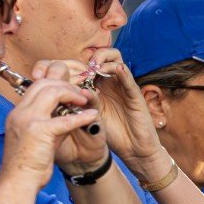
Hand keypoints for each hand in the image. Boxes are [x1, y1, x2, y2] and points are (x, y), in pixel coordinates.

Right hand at [2, 63, 103, 184]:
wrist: (17, 183)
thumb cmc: (27, 166)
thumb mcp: (38, 139)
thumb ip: (51, 124)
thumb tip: (70, 113)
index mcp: (17, 114)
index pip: (36, 87)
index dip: (56, 84)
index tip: (71, 92)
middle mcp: (20, 113)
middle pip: (44, 83)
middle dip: (65, 84)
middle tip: (81, 94)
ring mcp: (27, 119)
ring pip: (52, 91)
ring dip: (72, 94)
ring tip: (85, 101)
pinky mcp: (38, 131)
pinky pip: (65, 118)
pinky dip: (82, 116)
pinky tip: (92, 116)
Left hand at [81, 48, 171, 178]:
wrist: (132, 148)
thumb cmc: (112, 133)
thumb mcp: (91, 116)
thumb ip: (83, 102)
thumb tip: (69, 89)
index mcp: (99, 85)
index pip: (88, 64)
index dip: (76, 64)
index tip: (68, 73)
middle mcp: (111, 82)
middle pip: (103, 55)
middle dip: (91, 58)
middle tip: (82, 70)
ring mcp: (124, 86)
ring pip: (116, 60)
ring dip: (104, 60)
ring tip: (94, 69)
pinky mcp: (135, 95)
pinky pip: (128, 79)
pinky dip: (122, 72)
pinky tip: (116, 70)